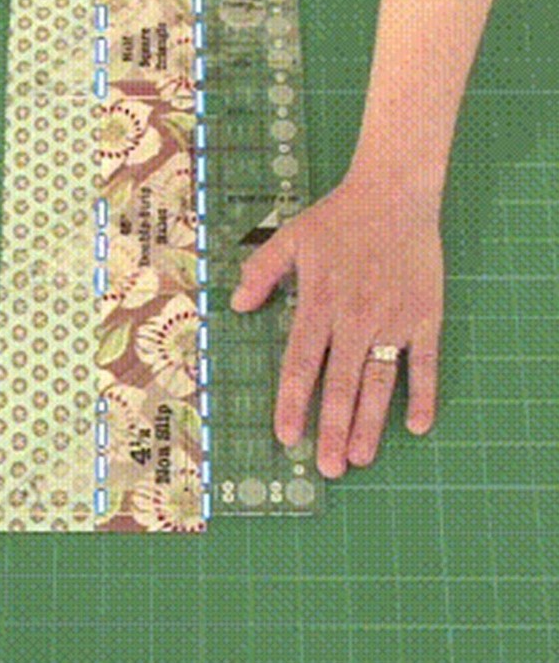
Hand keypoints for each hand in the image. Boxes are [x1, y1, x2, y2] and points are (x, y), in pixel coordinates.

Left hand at [229, 175, 444, 478]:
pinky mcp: (425, 315)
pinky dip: (424, 393)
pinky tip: (419, 425)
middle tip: (328, 468)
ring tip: (362, 457)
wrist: (394, 194)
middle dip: (333, 428)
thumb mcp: (289, 237)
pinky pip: (426, 362)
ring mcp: (393, 319)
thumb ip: (261, 271)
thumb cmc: (338, 218)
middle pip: (341, 383)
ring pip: (380, 380)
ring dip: (371, 421)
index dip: (293, 401)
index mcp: (319, 303)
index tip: (287, 437)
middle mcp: (356, 318)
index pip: (301, 363)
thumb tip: (237, 306)